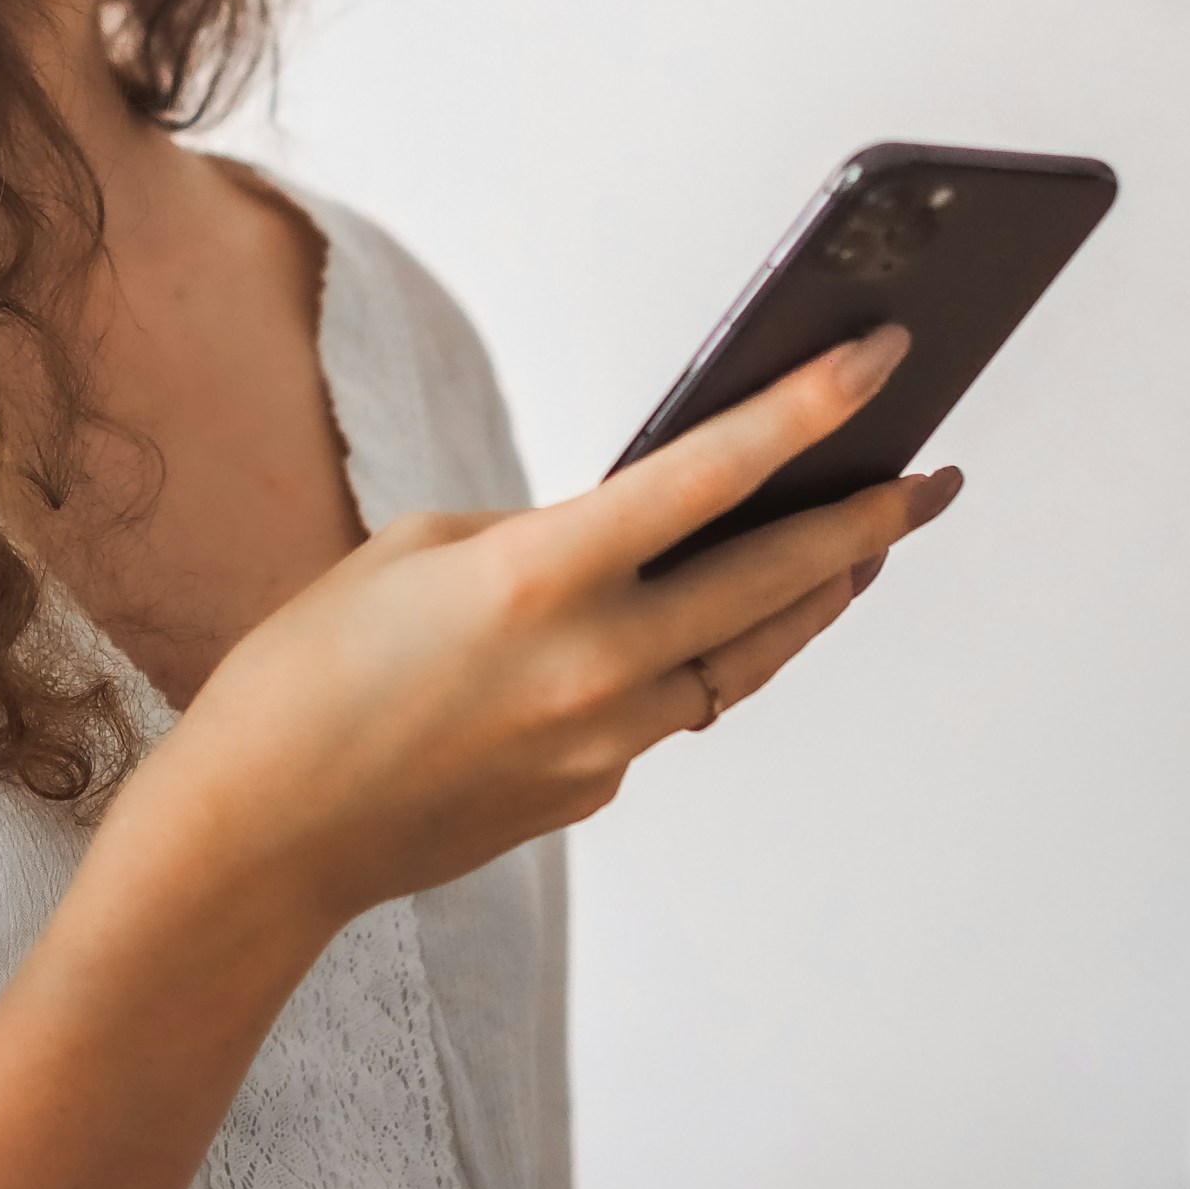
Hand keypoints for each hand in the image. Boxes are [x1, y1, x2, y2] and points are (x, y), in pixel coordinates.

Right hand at [127, 323, 956, 933]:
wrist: (261, 835)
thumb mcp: (414, 551)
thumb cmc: (308, 674)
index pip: (712, 475)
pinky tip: (689, 628)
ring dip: (810, 598)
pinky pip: (668, 708)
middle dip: (866, 520)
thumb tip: (621, 545)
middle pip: (774, 581)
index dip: (807, 408)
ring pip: (745, 655)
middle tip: (928, 477)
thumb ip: (537, 536)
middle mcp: (596, 663)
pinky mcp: (592, 791)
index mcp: (541, 575)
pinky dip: (693, 659)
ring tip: (859, 548)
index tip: (877, 354)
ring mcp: (605, 741)